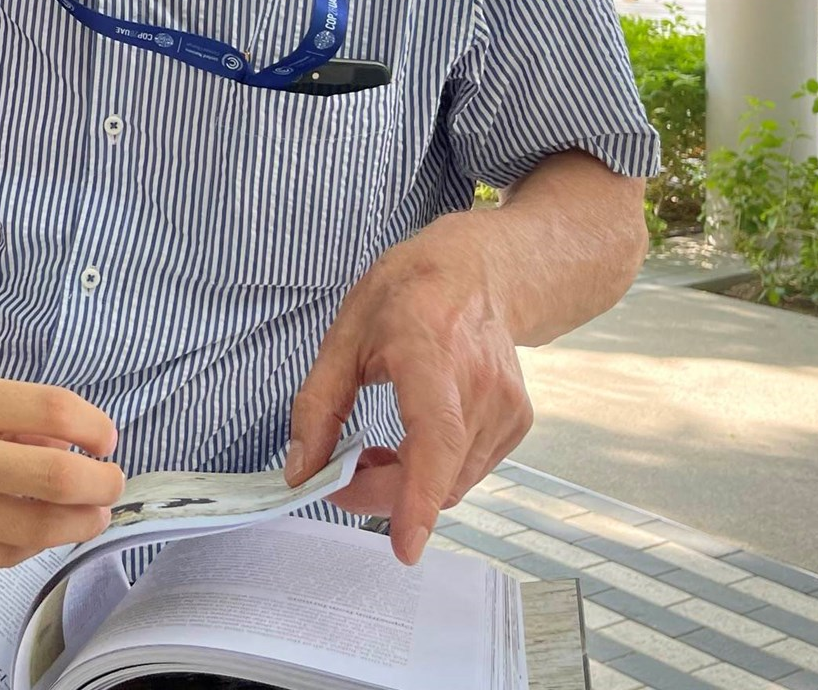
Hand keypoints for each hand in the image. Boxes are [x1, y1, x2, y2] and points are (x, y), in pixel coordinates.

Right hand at [0, 372, 125, 572]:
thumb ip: (3, 415)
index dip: (96, 426)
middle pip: (60, 476)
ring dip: (79, 522)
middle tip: (110, 482)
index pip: (53, 409)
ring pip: (39, 528)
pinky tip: (36, 530)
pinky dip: (31, 543)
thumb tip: (68, 438)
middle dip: (103, 483)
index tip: (106, 438)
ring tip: (88, 514)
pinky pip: (3, 556)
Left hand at [283, 220, 530, 565]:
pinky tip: (411, 444)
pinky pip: (469, 472)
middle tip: (339, 472)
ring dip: (405, 486)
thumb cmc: (408, 295)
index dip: (417, 496)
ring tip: (374, 450)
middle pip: (435, 477)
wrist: (477, 272)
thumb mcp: (344, 336)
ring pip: (452, 484)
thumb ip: (317, 407)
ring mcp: (507, 409)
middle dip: (380, 493)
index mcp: (433, 356)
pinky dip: (434, 474)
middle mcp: (481, 387)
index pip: (434, 438)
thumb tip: (300, 470)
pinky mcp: (517, 423)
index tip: (405, 545)